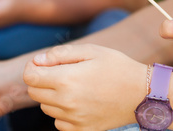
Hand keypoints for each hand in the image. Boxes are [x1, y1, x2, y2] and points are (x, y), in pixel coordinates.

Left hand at [24, 44, 145, 130]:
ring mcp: (74, 119)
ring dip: (52, 96)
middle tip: (60, 72)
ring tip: (74, 86)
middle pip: (34, 93)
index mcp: (67, 79)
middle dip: (41, 81)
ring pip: (45, 107)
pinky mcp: (81, 130)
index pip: (30, 77)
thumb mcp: (92, 51)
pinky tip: (79, 102)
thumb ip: (61, 54)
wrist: (142, 94)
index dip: (32, 67)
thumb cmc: (117, 67)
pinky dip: (62, 112)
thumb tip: (38, 60)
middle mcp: (67, 102)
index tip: (42, 64)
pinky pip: (58, 122)